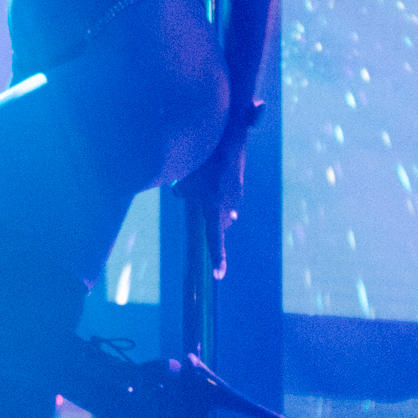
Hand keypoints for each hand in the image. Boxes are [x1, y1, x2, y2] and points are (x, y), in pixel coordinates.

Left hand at [178, 128, 249, 277]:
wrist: (227, 142)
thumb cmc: (202, 163)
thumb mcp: (185, 180)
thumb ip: (181, 192)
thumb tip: (179, 195)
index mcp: (214, 209)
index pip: (215, 239)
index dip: (217, 258)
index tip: (218, 275)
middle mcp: (228, 207)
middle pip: (220, 225)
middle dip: (212, 224)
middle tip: (202, 211)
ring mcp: (235, 196)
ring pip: (224, 211)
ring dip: (214, 207)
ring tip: (204, 191)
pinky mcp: (238, 186)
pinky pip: (228, 198)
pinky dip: (220, 194)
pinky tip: (212, 178)